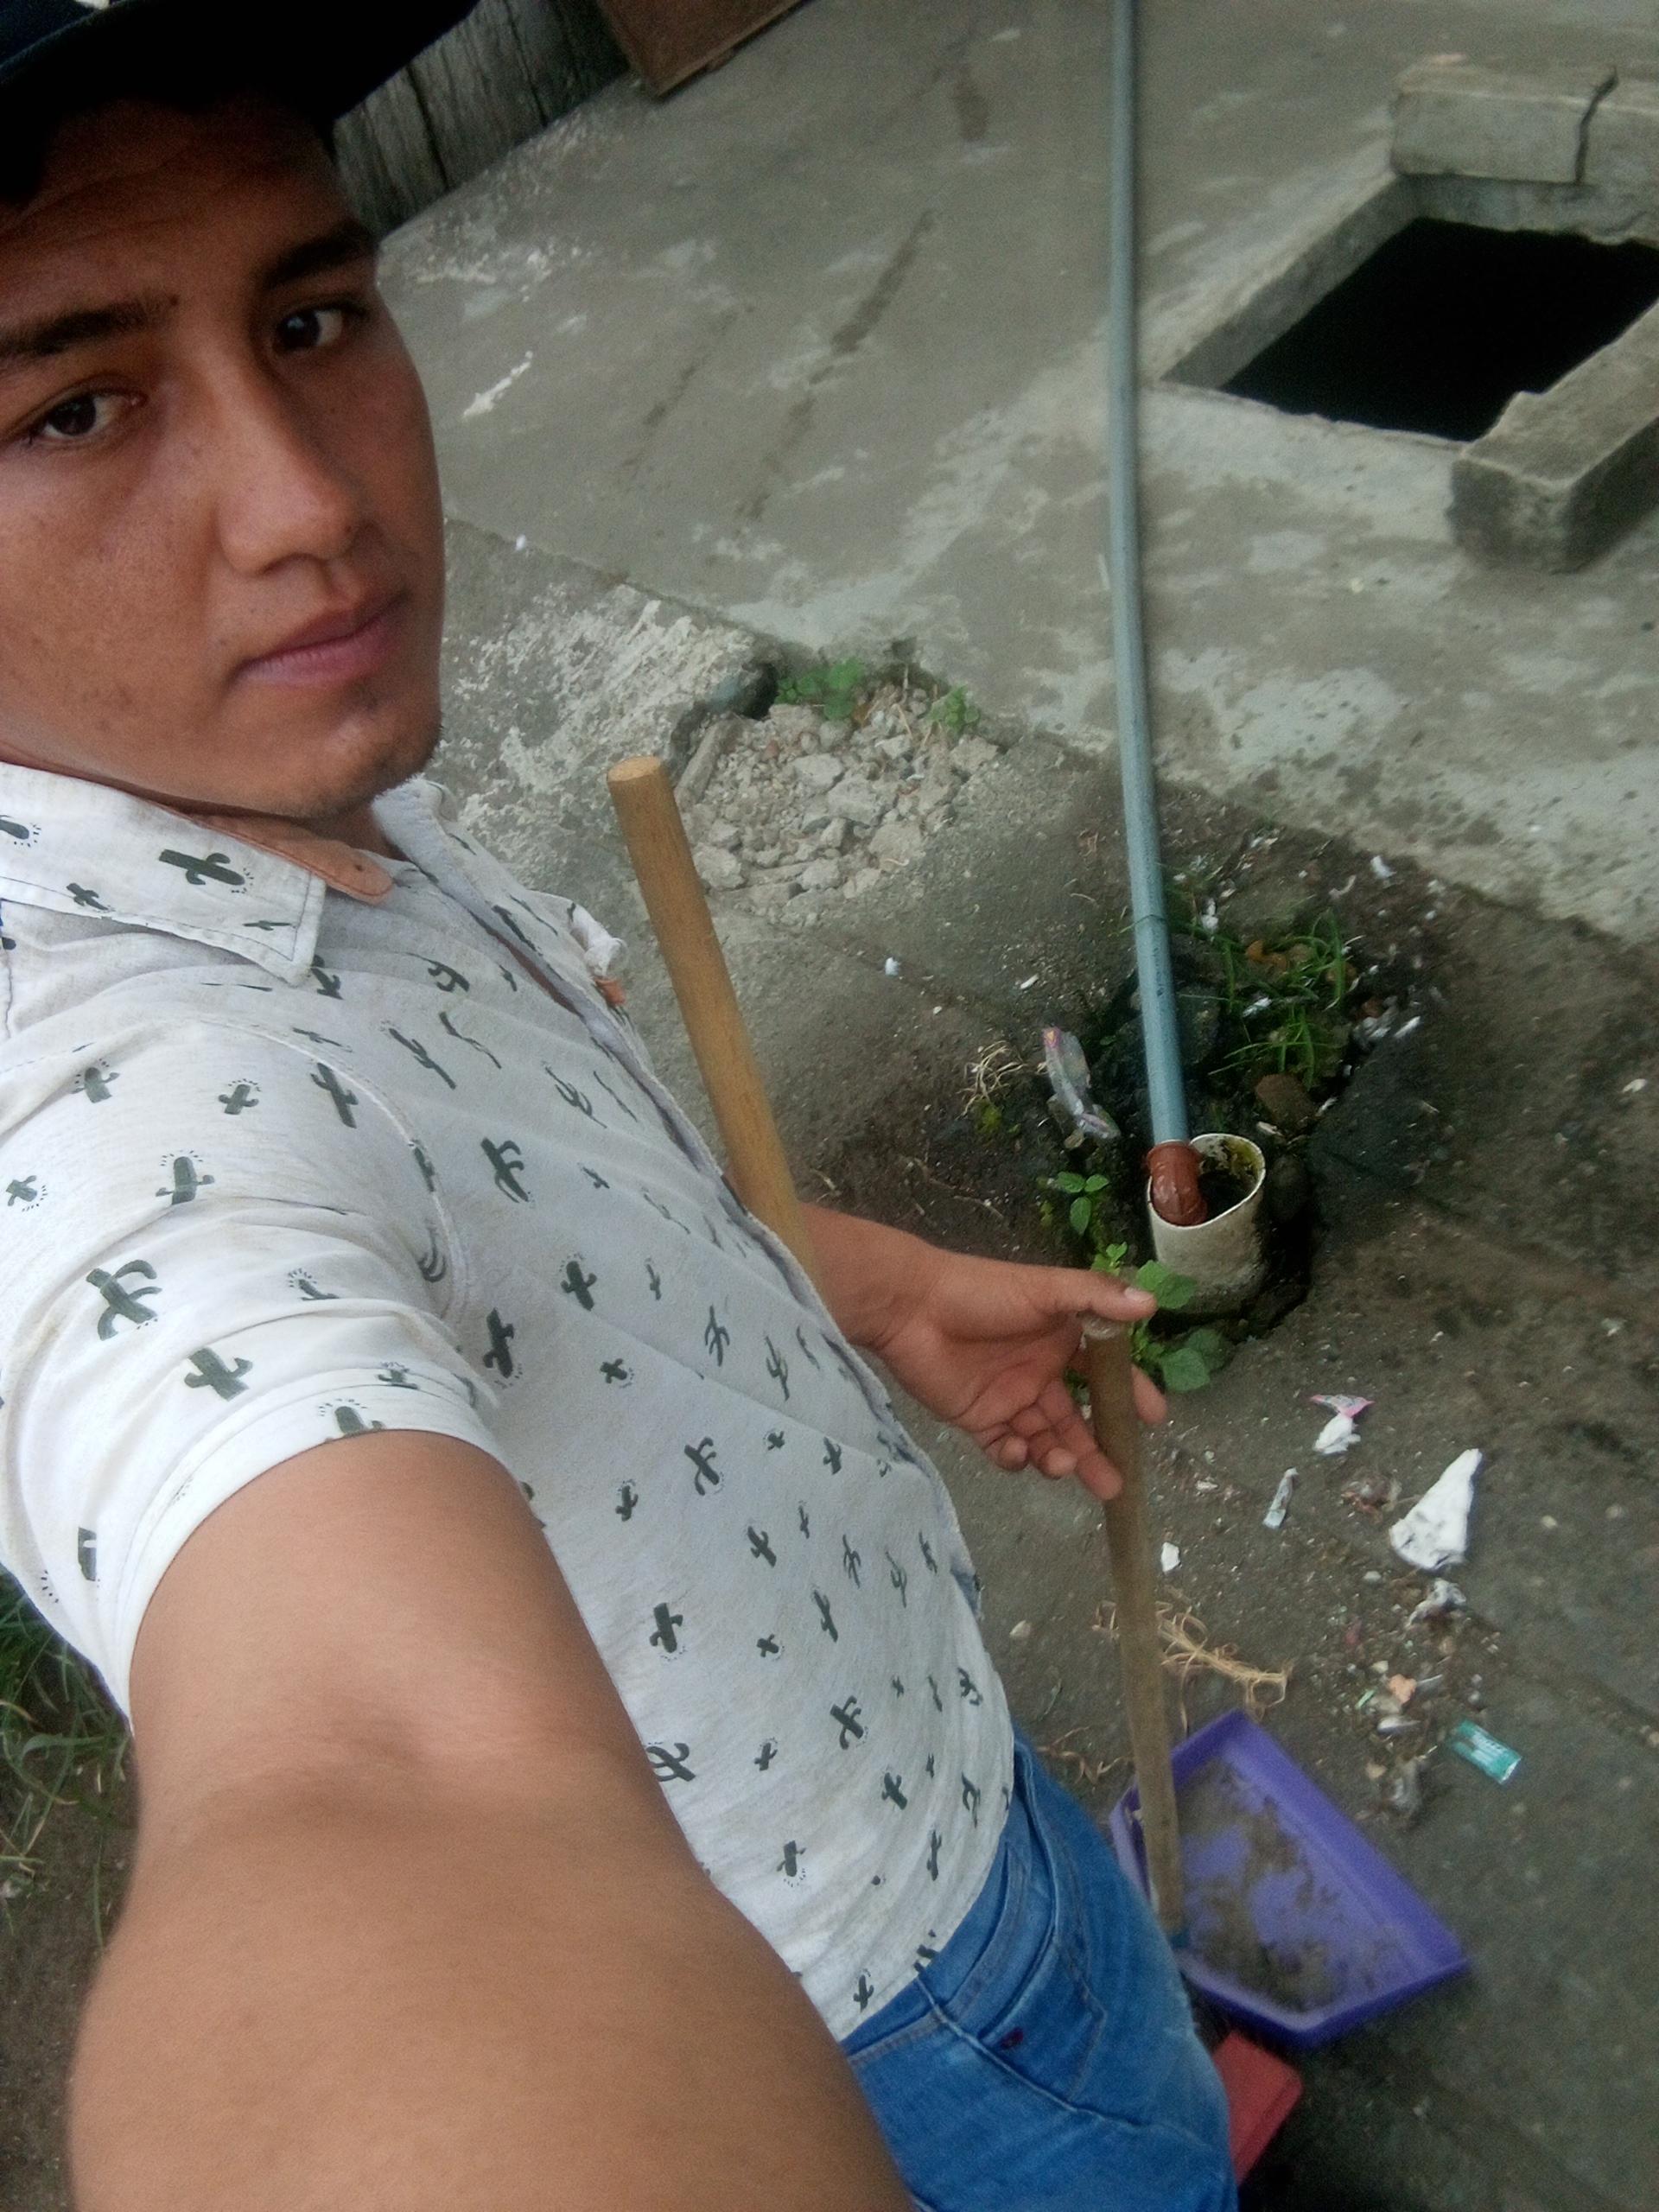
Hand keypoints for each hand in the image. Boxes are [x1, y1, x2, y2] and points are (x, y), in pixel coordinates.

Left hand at [804, 1210, 1164, 1501]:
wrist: (911, 1307)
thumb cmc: (983, 1292)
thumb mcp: (1045, 1289)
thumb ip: (1095, 1297)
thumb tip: (1151, 1304)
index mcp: (1061, 1339)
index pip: (1105, 1373)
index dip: (1128, 1395)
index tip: (1152, 1419)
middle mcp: (1039, 1372)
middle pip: (1076, 1420)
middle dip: (1096, 1451)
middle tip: (1115, 1483)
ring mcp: (1008, 1398)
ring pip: (1044, 1440)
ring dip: (1059, 1458)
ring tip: (1064, 1468)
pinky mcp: (977, 1418)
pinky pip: (1004, 1449)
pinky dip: (1016, 1458)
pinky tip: (1018, 1453)